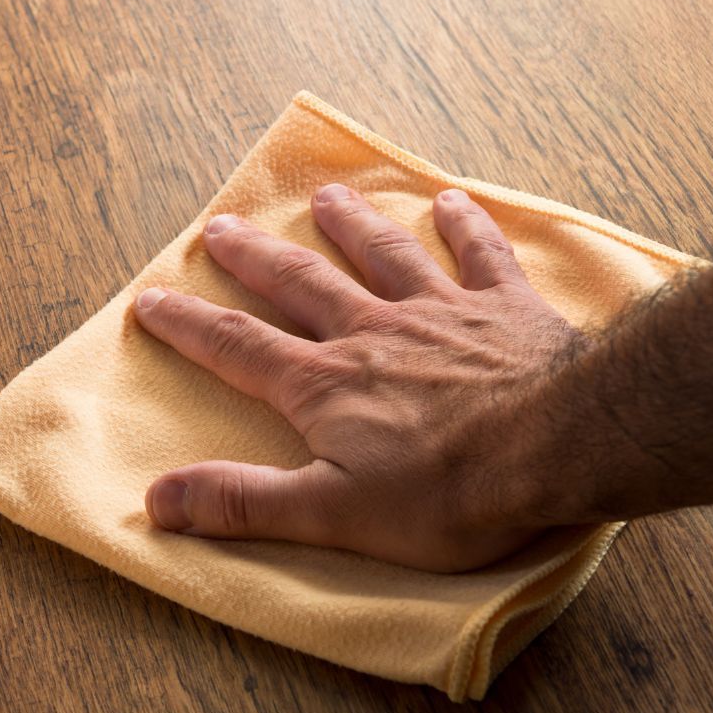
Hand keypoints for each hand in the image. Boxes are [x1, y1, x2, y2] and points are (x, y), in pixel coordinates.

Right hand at [131, 183, 582, 571]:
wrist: (561, 445)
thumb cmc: (449, 493)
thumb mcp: (331, 515)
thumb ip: (244, 502)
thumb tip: (157, 498)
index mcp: (325, 385)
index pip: (238, 348)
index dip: (189, 325)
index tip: (151, 298)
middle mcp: (373, 332)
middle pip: (301, 283)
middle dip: (254, 258)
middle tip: (220, 228)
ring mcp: (442, 312)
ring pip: (384, 255)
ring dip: (351, 224)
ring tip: (327, 197)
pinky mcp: (507, 309)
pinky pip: (481, 256)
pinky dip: (465, 227)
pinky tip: (452, 201)